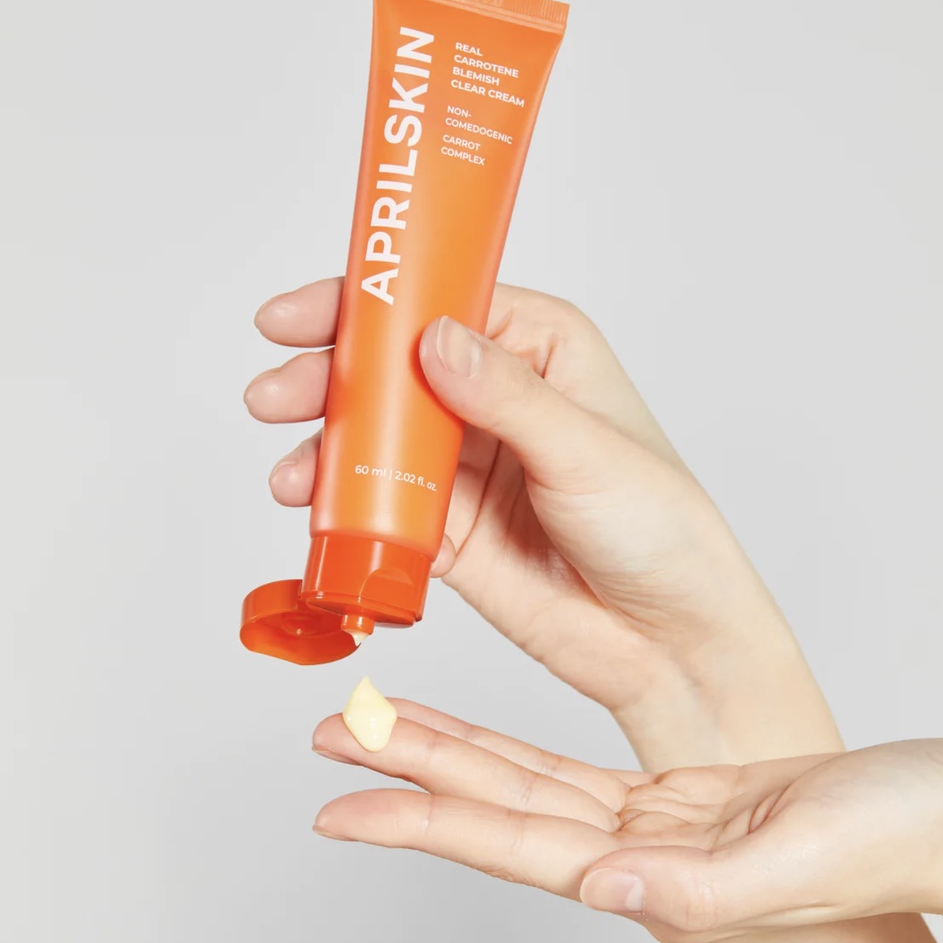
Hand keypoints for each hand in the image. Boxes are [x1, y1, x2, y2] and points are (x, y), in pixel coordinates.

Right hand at [246, 279, 837, 769]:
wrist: (664, 639)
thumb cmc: (659, 528)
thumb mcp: (586, 450)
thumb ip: (506, 397)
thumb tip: (435, 342)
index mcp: (538, 350)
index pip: (440, 304)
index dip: (370, 303)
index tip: (305, 313)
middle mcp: (493, 398)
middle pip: (392, 368)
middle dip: (327, 377)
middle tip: (278, 394)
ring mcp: (464, 463)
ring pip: (375, 436)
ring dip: (323, 446)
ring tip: (289, 473)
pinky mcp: (445, 525)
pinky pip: (379, 505)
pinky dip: (339, 505)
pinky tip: (312, 509)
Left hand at [311, 702, 942, 942]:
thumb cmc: (898, 845)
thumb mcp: (805, 863)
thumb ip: (703, 893)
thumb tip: (604, 893)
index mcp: (657, 886)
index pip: (511, 845)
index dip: (423, 820)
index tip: (343, 804)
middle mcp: (635, 861)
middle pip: (497, 807)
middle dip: (410, 772)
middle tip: (335, 737)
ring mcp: (650, 831)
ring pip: (522, 781)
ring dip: (448, 750)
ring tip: (380, 722)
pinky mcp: (674, 800)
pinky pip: (566, 769)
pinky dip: (510, 747)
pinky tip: (471, 737)